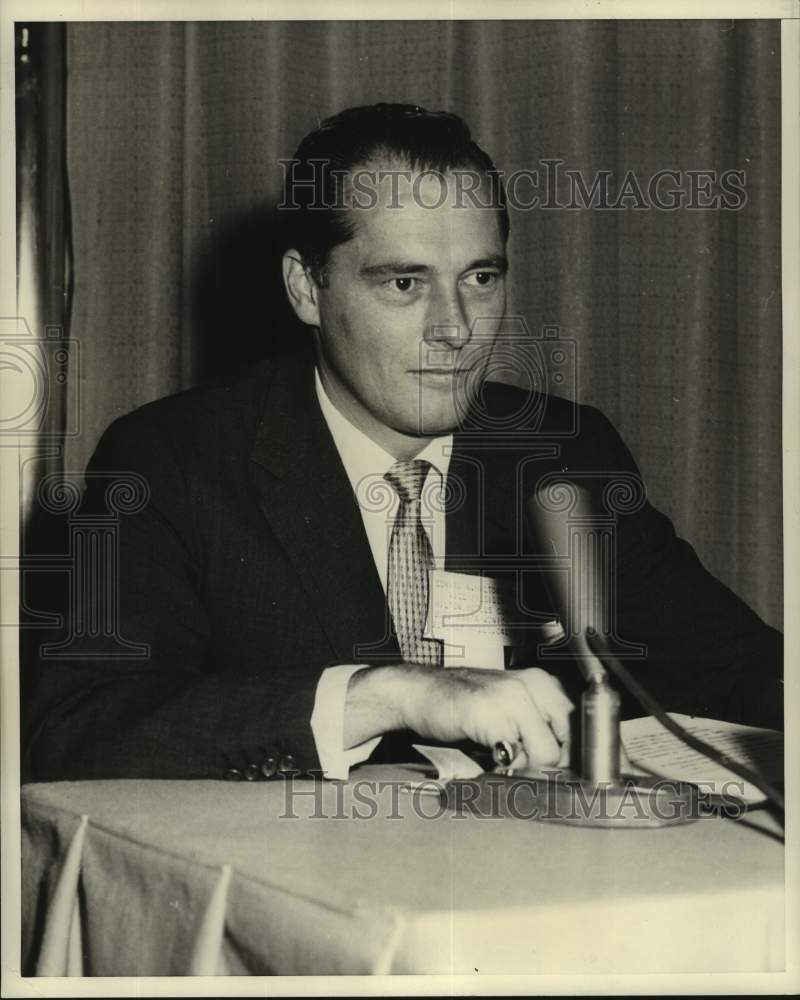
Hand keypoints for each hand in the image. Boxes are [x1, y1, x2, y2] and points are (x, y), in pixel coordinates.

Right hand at [344, 663, 572, 767]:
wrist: (419, 691)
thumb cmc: (464, 704)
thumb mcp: (510, 707)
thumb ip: (540, 730)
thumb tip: (569, 768)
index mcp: (543, 682)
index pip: (585, 724)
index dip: (587, 756)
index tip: (586, 778)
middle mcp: (533, 684)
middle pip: (571, 742)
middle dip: (558, 768)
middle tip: (538, 776)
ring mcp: (513, 696)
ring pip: (548, 753)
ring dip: (531, 770)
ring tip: (507, 762)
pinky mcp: (491, 713)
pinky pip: (518, 756)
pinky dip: (509, 768)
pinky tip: (492, 758)